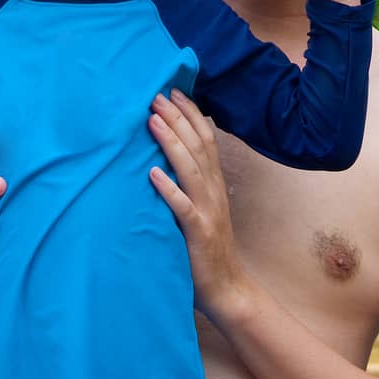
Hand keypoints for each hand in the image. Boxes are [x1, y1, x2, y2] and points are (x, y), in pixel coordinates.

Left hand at [148, 91, 251, 323]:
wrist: (226, 288)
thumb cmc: (206, 246)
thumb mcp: (202, 206)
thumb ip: (193, 180)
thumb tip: (174, 151)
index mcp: (214, 183)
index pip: (206, 139)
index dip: (191, 113)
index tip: (173, 90)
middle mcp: (213, 192)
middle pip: (198, 146)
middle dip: (178, 118)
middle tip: (157, 95)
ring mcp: (207, 212)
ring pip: (191, 170)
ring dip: (171, 143)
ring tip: (153, 121)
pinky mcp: (197, 233)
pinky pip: (182, 208)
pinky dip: (168, 189)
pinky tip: (152, 174)